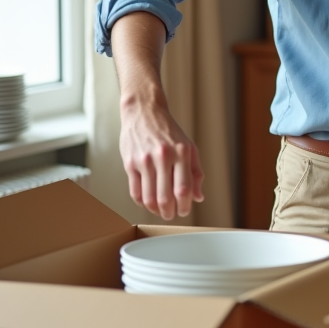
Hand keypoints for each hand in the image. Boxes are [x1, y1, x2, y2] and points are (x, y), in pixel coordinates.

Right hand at [119, 101, 204, 219]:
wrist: (144, 112)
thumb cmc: (169, 132)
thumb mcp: (189, 147)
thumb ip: (196, 172)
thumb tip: (198, 197)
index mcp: (181, 153)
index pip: (184, 189)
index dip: (185, 205)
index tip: (184, 210)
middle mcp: (163, 157)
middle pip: (165, 197)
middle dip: (170, 212)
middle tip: (171, 214)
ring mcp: (144, 161)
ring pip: (148, 198)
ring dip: (155, 211)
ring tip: (160, 211)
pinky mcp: (129, 163)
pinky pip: (135, 192)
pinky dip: (142, 203)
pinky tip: (148, 203)